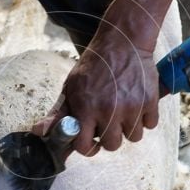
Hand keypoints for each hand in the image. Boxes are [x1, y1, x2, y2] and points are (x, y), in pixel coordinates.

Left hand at [33, 27, 159, 155]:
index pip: (86, 146)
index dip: (87, 147)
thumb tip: (38, 132)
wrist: (122, 42)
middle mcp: (110, 111)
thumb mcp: (71, 87)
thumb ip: (58, 113)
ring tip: (124, 113)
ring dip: (129, 129)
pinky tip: (137, 105)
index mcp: (87, 109)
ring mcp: (132, 107)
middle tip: (108, 124)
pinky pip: (151, 124)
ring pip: (134, 137)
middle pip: (112, 146)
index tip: (91, 142)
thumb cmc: (94, 66)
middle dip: (109, 138)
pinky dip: (145, 118)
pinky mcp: (150, 101)